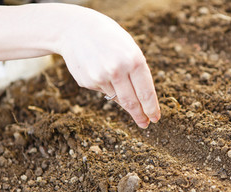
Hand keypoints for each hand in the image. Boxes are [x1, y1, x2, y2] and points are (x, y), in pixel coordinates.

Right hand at [58, 7, 160, 127]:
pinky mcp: (87, 82)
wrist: (75, 29)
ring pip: (117, 98)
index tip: (155, 118)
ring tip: (117, 80)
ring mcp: (100, 77)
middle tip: (144, 124)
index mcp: (133, 59)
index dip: (151, 109)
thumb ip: (137, 73)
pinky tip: (99, 69)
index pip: (146, 92)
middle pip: (131, 102)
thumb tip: (140, 102)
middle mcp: (117, 70)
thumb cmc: (110, 39)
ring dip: (122, 97)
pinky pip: (103, 91)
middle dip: (140, 115)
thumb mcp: (129, 49)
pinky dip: (106, 85)